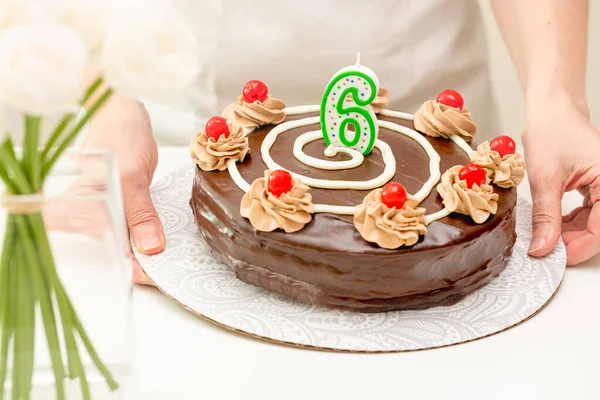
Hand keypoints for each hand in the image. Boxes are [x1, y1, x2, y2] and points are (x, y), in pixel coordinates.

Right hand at [83, 93, 162, 284]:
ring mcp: (106, 210)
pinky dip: (149, 238)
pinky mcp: (122, 207)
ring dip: (143, 254)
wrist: (127, 114)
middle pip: (108, 249)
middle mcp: (89, 212)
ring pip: (122, 241)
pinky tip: (166, 245)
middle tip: (162, 272)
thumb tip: (150, 247)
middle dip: (134, 264)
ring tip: (168, 264)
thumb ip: (139, 212)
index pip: (93, 245)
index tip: (144, 272)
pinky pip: (134, 228)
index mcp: (80, 205)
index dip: (116, 262)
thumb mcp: (131, 174)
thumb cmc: (120, 135)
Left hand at [524, 95, 599, 264]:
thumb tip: (543, 248)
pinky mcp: (599, 187)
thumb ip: (546, 217)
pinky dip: (572, 223)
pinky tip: (554, 224)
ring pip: (596, 224)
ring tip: (545, 236)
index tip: (554, 258)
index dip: (579, 248)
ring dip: (571, 235)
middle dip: (574, 243)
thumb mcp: (545, 179)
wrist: (551, 111)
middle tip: (546, 249)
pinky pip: (591, 214)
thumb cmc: (551, 132)